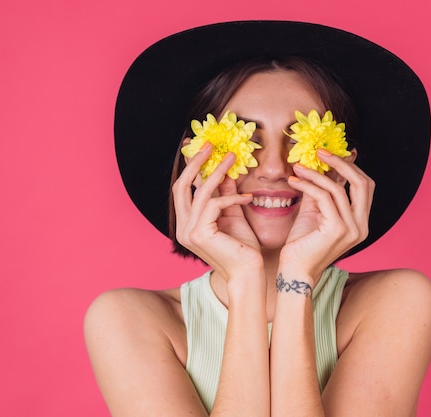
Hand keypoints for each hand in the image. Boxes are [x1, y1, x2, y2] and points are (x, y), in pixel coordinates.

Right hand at [171, 143, 262, 277]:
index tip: (201, 148)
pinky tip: (248, 198)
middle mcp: (182, 228)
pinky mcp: (199, 234)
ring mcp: (188, 232)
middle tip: (210, 145)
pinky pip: (214, 205)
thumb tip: (225, 172)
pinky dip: (231, 198)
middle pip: (181, 186)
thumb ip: (225, 194)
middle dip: (195, 163)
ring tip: (233, 158)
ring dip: (218, 172)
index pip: (183, 190)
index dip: (189, 167)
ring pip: (199, 192)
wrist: (249, 273)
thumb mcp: (233, 214)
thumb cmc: (243, 248)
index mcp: (186, 224)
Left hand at [279, 149, 374, 282]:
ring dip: (316, 173)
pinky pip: (324, 197)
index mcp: (361, 222)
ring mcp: (352, 229)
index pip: (364, 186)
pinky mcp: (337, 229)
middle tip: (319, 152)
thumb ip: (321, 191)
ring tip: (298, 166)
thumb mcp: (315, 212)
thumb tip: (322, 166)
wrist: (294, 271)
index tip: (328, 155)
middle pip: (362, 183)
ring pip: (339, 188)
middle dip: (341, 163)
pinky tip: (294, 181)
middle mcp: (362, 226)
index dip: (350, 166)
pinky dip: (308, 184)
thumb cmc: (302, 244)